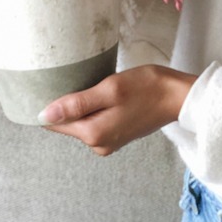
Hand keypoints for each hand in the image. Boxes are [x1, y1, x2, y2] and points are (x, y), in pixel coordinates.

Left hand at [37, 65, 197, 155]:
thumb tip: (43, 116)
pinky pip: (95, 121)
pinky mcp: (118, 134)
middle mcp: (98, 145)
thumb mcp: (109, 90)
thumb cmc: (146, 88)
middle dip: (67, 103)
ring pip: (81, 121)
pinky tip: (102, 93)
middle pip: (68, 123)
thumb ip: (76, 104)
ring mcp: (109, 142)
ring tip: (90, 82)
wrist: (178, 96)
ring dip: (81, 105)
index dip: (50, 103)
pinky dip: (94, 108)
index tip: (52, 83)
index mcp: (93, 135)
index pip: (55, 123)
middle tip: (75, 77)